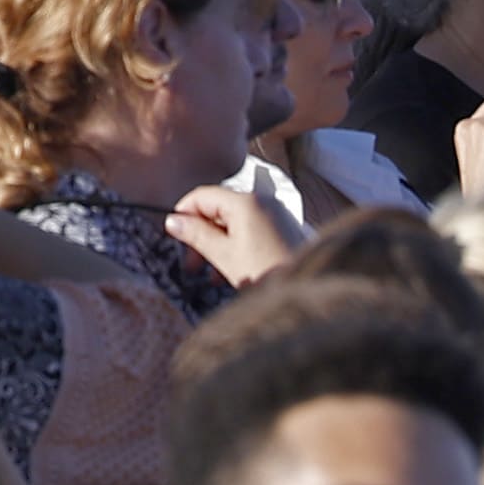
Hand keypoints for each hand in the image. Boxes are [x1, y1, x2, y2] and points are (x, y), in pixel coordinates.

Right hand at [166, 179, 307, 285]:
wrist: (310, 288)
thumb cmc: (267, 272)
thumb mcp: (224, 256)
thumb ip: (197, 235)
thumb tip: (172, 221)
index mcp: (246, 201)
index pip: (202, 195)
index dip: (184, 214)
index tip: (174, 237)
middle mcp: (262, 201)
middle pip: (218, 209)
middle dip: (201, 235)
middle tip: (191, 265)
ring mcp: (275, 215)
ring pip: (234, 223)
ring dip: (217, 245)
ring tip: (210, 276)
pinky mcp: (284, 230)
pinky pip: (251, 231)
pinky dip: (236, 247)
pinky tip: (231, 273)